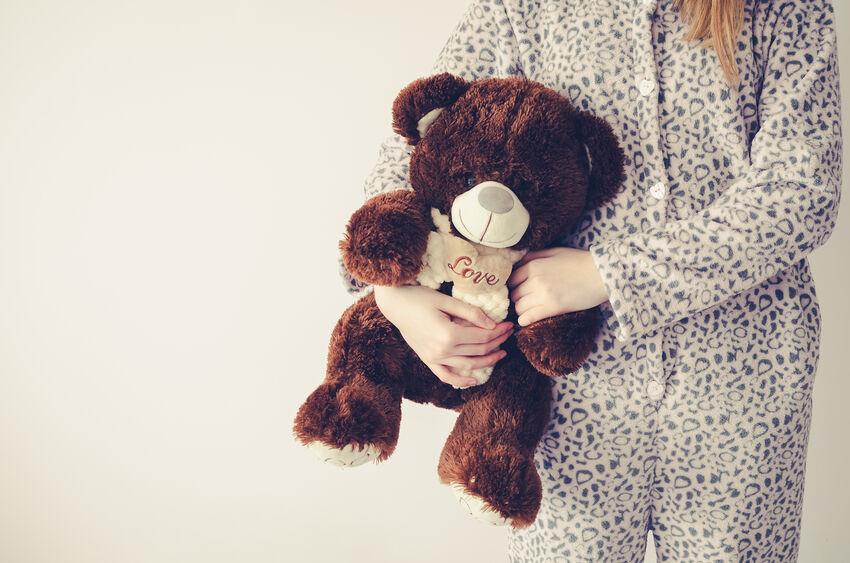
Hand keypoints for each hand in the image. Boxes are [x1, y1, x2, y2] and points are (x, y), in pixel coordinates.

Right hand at [373, 285, 513, 387]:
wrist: (394, 304)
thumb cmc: (418, 297)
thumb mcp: (446, 300)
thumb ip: (470, 312)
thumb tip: (492, 324)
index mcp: (448, 334)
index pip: (482, 336)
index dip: (499, 331)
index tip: (510, 324)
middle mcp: (442, 350)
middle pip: (478, 349)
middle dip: (497, 341)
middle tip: (509, 333)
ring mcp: (434, 358)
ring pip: (468, 365)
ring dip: (488, 361)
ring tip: (502, 353)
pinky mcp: (427, 360)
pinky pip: (446, 376)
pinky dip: (460, 381)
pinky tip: (474, 380)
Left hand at [507, 248, 607, 326]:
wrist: (602, 273)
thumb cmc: (579, 261)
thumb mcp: (554, 252)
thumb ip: (533, 256)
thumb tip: (516, 263)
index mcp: (534, 264)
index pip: (511, 279)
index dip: (514, 285)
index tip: (519, 290)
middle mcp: (535, 279)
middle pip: (514, 294)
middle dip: (518, 298)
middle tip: (526, 300)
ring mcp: (543, 294)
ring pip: (519, 307)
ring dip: (522, 309)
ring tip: (530, 309)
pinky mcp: (553, 308)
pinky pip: (528, 318)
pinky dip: (524, 320)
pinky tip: (527, 320)